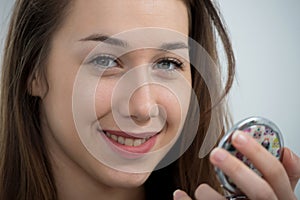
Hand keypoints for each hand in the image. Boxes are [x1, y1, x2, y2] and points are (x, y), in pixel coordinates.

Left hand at [173, 131, 299, 199]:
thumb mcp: (282, 195)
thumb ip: (285, 177)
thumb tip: (286, 151)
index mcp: (283, 199)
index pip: (276, 174)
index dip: (258, 153)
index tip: (237, 135)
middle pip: (259, 191)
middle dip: (237, 169)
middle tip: (216, 153)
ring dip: (208, 193)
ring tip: (201, 189)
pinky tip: (180, 195)